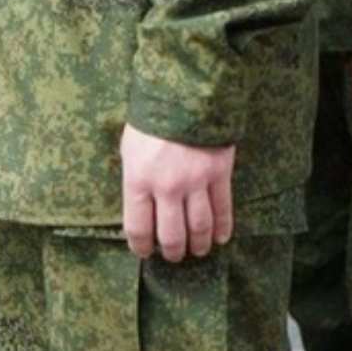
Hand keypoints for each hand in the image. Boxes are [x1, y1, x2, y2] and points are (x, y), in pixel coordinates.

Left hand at [120, 125, 234, 262]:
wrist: (183, 94)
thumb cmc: (149, 120)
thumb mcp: (129, 149)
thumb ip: (135, 180)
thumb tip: (139, 207)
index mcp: (138, 180)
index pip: (137, 226)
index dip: (140, 246)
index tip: (143, 253)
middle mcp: (166, 187)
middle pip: (171, 234)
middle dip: (172, 251)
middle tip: (173, 256)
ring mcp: (195, 182)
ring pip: (199, 226)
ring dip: (198, 244)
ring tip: (197, 251)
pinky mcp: (219, 174)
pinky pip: (223, 208)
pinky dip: (223, 227)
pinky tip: (221, 238)